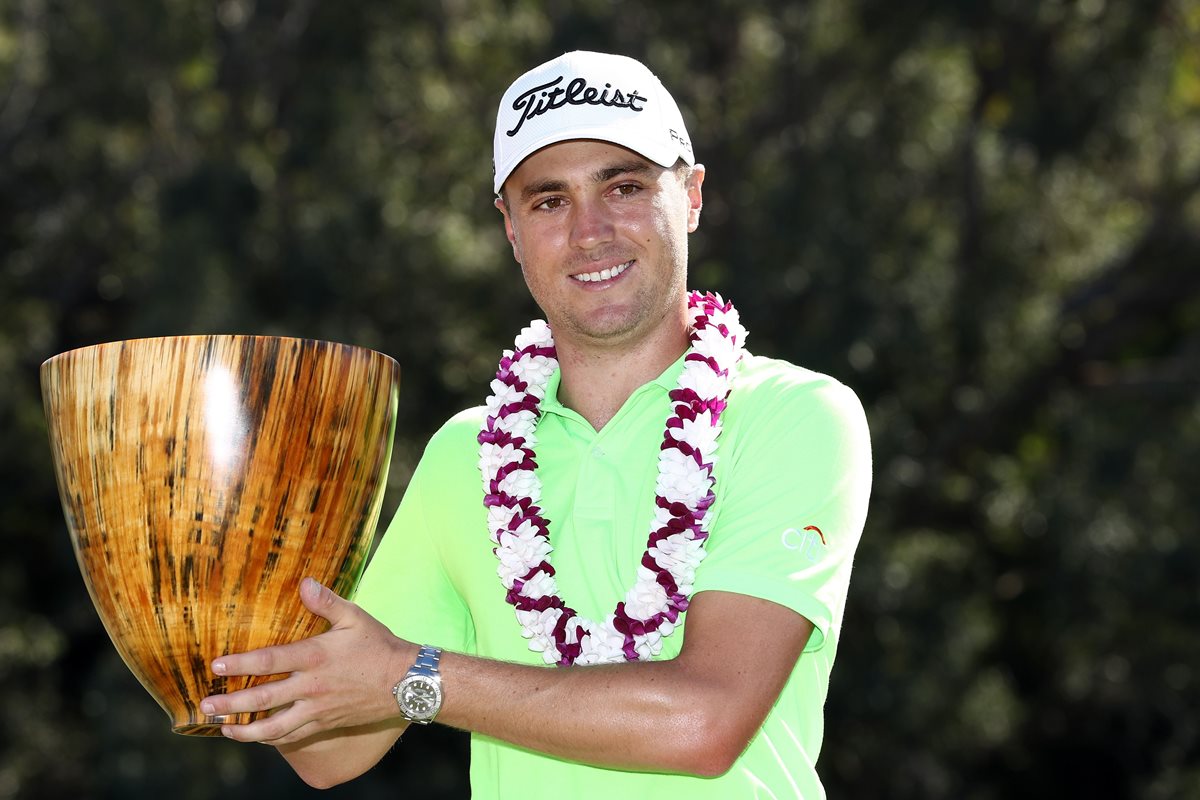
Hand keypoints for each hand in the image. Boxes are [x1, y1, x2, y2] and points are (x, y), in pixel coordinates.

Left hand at [200, 577, 413, 744]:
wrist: (406, 683)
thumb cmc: (380, 647)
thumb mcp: (356, 617)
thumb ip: (326, 601)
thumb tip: (304, 582)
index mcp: (315, 656)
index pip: (269, 660)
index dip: (240, 664)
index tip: (216, 666)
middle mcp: (312, 686)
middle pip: (263, 698)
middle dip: (230, 704)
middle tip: (205, 705)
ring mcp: (317, 709)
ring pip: (274, 726)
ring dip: (245, 730)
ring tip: (224, 729)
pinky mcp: (325, 723)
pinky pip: (292, 736)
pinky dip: (271, 738)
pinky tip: (257, 737)